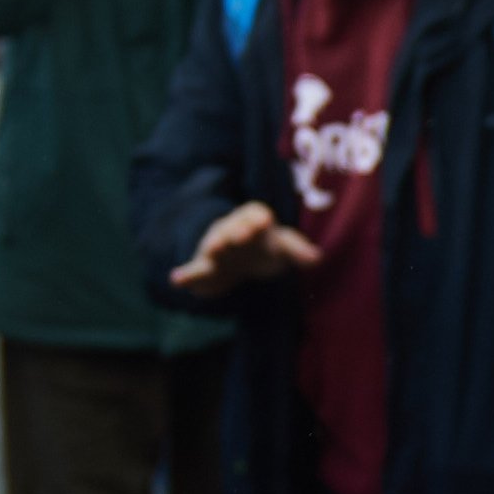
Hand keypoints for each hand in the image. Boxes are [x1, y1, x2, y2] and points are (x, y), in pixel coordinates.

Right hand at [167, 200, 320, 296]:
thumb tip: (317, 258)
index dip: (259, 218)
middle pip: (233, 227)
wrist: (241, 257)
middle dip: (236, 231)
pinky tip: (175, 280)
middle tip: (240, 236)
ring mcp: (217, 246)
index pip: (255, 214)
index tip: (264, 222)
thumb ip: (298, 251)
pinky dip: (186, 275)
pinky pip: (195, 269)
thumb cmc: (266, 248)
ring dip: (214, 247)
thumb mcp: (283, 248)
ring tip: (213, 250)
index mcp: (253, 219)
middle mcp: (232, 228)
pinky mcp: (205, 266)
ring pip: (214, 245)